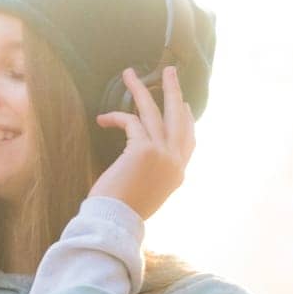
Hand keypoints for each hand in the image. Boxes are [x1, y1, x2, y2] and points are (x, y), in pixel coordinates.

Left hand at [89, 65, 194, 221]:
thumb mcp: (147, 193)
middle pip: (179, 118)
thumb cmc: (123, 211)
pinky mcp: (144, 149)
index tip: (184, 105)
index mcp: (178, 174)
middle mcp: (175, 162)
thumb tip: (147, 159)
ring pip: (153, 112)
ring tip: (130, 73)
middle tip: (169, 71)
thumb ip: (155, 174)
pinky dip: (116, 117)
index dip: (187, 120)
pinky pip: (131, 122)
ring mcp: (163, 154)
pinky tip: (103, 118)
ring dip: (140, 89)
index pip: (189, 141)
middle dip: (174, 91)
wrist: (115, 222)